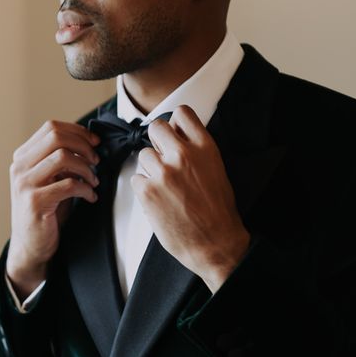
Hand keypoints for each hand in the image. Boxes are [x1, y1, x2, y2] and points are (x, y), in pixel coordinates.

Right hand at [6, 120, 100, 297]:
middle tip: (96, 161)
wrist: (30, 246)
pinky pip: (68, 184)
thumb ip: (63, 161)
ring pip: (63, 157)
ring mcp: (24, 184)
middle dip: (83, 146)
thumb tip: (90, 143)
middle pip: (56, 137)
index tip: (94, 142)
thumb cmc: (45, 212)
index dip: (78, 131)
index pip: (51, 127)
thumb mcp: (51, 180)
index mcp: (23, 157)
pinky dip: (85, 188)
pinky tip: (90, 196)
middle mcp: (19, 167)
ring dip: (86, 168)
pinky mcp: (34, 201)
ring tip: (93, 181)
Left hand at [131, 105, 249, 292]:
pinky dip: (143, 189)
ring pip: (144, 155)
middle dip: (158, 142)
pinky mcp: (147, 190)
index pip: (182, 113)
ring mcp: (163, 172)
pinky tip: (159, 201)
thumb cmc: (218, 210)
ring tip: (165, 188)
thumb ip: (196, 150)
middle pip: (156, 128)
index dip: (174, 123)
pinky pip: (137, 178)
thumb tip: (177, 136)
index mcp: (205, 147)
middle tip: (164, 160)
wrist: (215, 243)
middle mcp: (183, 155)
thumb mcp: (216, 169)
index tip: (174, 133)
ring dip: (150, 169)